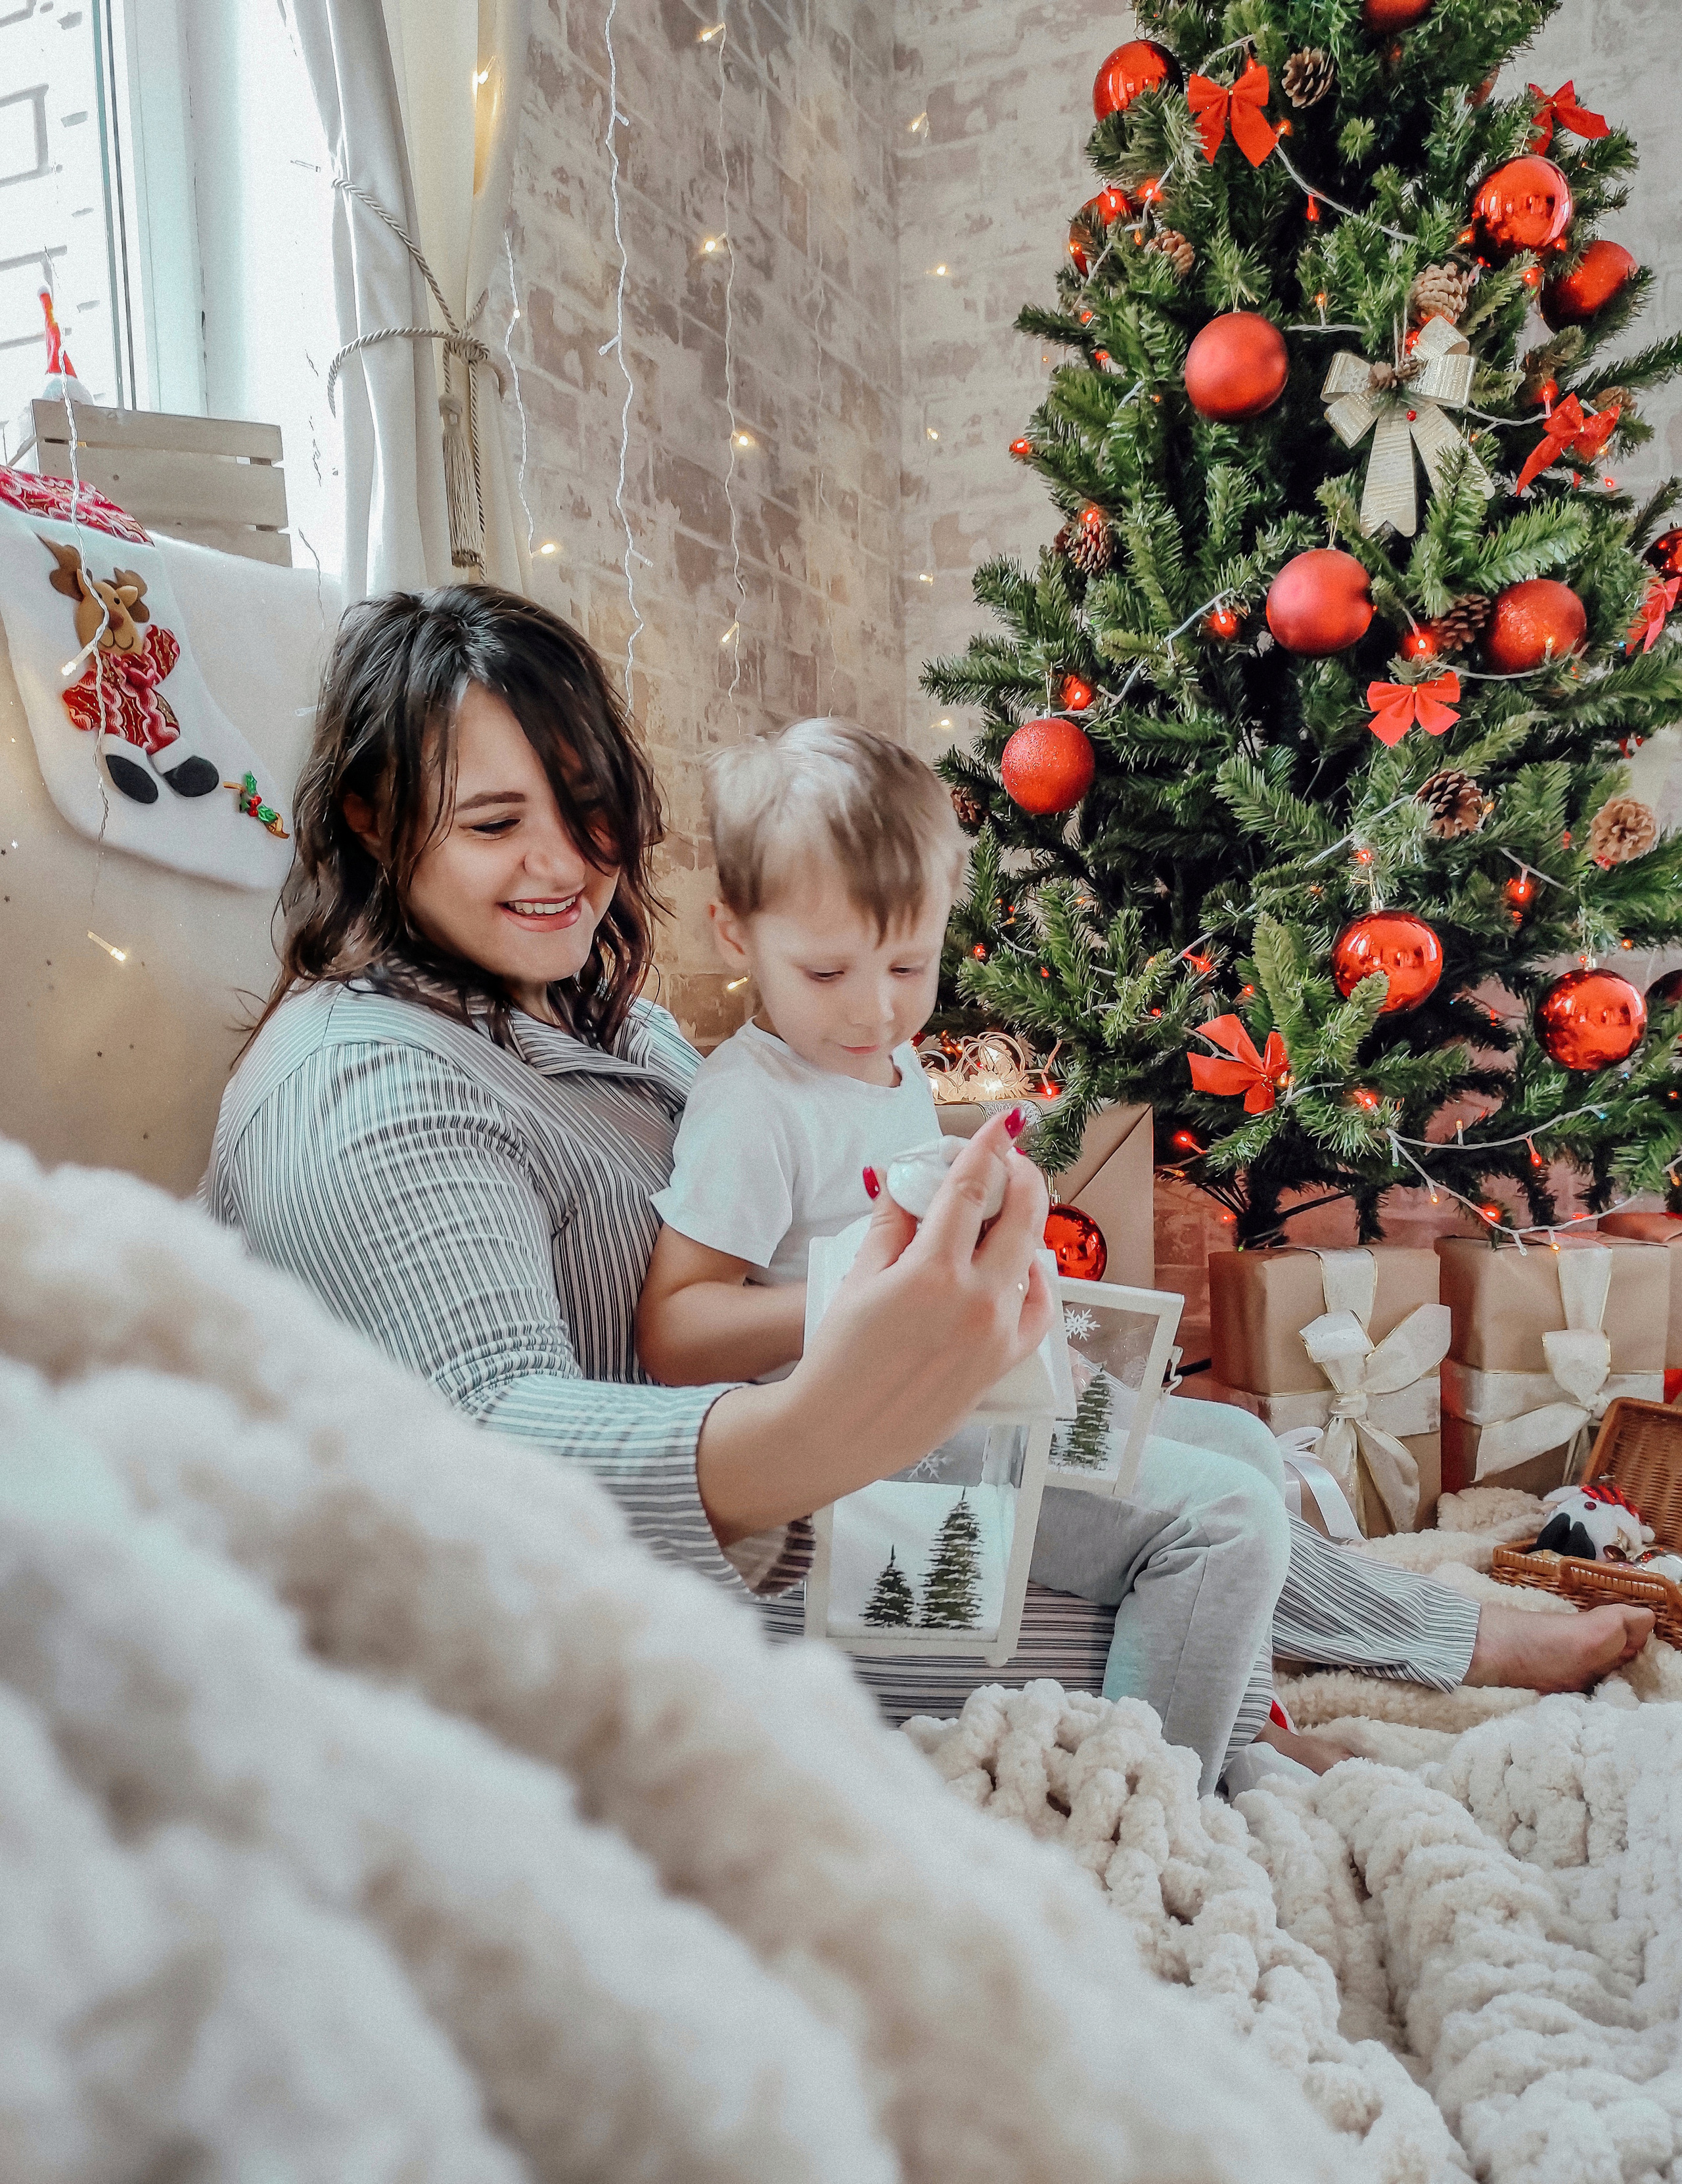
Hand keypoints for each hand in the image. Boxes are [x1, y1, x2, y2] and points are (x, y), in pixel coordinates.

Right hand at [696, 1113, 1053, 1540]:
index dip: (987, 1149)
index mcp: (931, 1272)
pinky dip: (1037, 1284)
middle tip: (1012, 1162)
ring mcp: (995, 1336)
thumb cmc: (837, 1357)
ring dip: (1026, 1226)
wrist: (836, 1432)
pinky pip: (1037, 1313)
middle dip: (1022, 1178)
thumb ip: (890, 1224)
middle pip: (1020, 1218)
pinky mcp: (1001, 1364)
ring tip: (1008, 1210)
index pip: (971, 1189)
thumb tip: (906, 1181)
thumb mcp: (857, 1278)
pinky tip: (1024, 1269)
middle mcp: (974, 1301)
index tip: (1000, 1127)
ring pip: (1032, 1261)